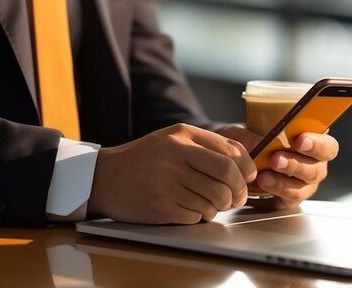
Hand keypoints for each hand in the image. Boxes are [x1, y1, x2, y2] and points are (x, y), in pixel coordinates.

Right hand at [87, 123, 256, 223]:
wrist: (104, 178)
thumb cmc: (143, 159)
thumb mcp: (173, 139)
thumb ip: (206, 145)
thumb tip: (245, 162)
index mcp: (183, 136)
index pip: (232, 153)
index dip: (247, 169)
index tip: (247, 178)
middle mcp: (176, 156)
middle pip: (228, 177)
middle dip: (238, 192)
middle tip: (235, 198)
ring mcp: (168, 182)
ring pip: (215, 200)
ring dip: (217, 207)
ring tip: (207, 203)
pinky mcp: (162, 206)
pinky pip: (197, 216)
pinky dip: (198, 215)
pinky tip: (187, 208)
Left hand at [217, 124, 338, 209]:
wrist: (234, 162)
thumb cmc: (247, 142)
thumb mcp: (244, 134)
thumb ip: (251, 136)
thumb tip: (260, 142)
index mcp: (312, 141)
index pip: (327, 145)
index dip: (317, 143)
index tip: (300, 140)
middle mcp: (313, 164)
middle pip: (317, 168)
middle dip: (295, 163)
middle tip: (276, 158)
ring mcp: (304, 183)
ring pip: (304, 185)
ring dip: (284, 180)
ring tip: (264, 175)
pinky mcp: (291, 198)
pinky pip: (290, 198)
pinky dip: (276, 191)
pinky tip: (263, 183)